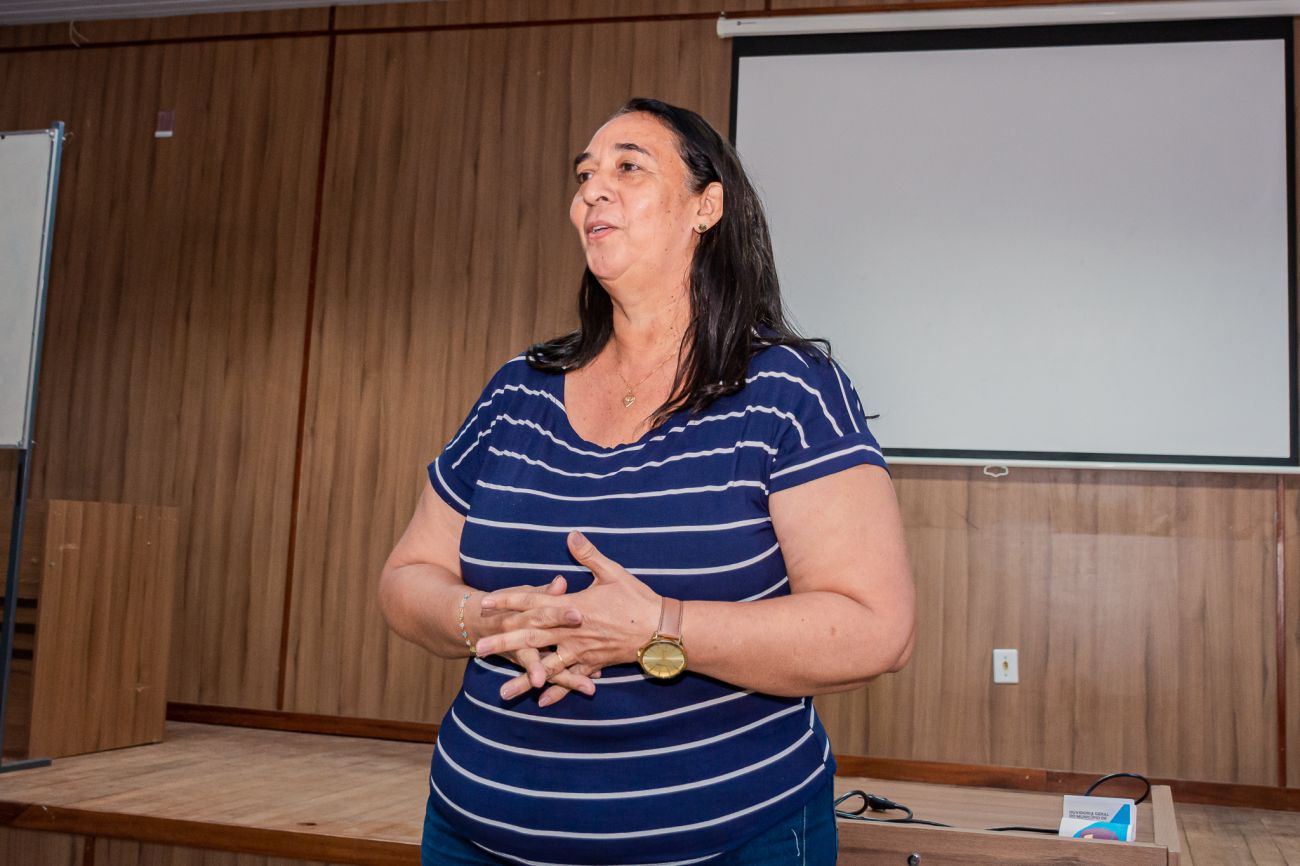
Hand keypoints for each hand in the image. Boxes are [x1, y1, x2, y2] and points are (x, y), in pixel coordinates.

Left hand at [477, 532, 660, 704]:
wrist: (662, 630)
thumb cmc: (638, 599)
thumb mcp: (613, 572)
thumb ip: (588, 555)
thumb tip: (570, 534)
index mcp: (574, 606)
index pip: (535, 602)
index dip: (510, 602)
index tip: (487, 604)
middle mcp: (572, 631)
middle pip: (532, 637)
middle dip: (504, 642)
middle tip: (479, 648)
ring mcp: (582, 651)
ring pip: (547, 666)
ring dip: (524, 678)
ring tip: (502, 692)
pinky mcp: (593, 664)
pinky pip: (572, 679)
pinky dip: (557, 691)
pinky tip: (541, 701)